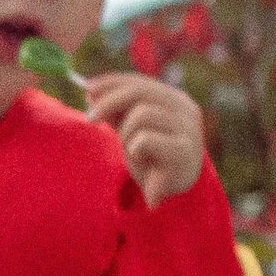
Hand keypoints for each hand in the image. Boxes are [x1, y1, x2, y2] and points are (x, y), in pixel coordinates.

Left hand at [84, 71, 206, 205]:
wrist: (171, 193)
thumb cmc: (151, 159)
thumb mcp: (130, 130)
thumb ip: (115, 111)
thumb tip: (91, 91)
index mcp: (174, 100)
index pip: (140, 82)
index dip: (112, 83)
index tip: (87, 88)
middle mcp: (185, 109)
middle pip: (140, 92)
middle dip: (109, 102)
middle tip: (89, 118)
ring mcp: (188, 128)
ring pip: (141, 114)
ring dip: (126, 134)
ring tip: (132, 151)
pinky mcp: (183, 150)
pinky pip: (144, 139)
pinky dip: (134, 149)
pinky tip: (142, 160)